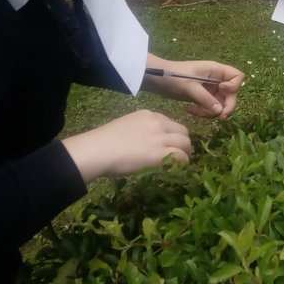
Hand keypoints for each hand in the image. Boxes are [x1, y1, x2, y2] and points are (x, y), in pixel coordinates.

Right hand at [62, 110, 191, 182]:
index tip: (170, 145)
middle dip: (183, 143)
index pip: (170, 123)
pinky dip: (182, 163)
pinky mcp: (160, 154)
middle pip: (182, 131)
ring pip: (185, 143)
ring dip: (185, 154)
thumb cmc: (104, 142)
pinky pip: (181, 157)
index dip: (172, 136)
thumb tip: (145, 145)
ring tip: (180, 164)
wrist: (98, 150)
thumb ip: (140, 132)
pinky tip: (176, 169)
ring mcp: (160, 138)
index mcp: (148, 115)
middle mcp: (157, 123)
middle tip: (180, 155)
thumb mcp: (126, 128)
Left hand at [143, 58, 243, 120]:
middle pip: (231, 94)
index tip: (222, 91)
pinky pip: (210, 107)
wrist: (157, 79)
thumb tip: (220, 111)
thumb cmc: (173, 77)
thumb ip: (205, 99)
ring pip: (220, 103)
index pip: (237, 76)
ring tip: (196, 112)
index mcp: (215, 70)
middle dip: (226, 106)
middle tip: (219, 117)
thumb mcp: (190, 87)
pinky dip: (203, 112)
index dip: (234, 86)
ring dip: (211, 111)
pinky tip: (189, 110)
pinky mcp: (202, 97)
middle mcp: (216, 79)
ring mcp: (210, 89)